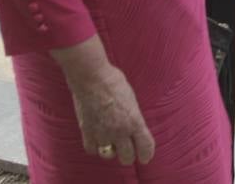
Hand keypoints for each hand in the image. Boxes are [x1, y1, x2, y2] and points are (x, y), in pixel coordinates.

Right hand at [52, 38, 154, 165]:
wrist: (92, 77)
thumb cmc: (114, 81)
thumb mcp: (132, 98)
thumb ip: (133, 115)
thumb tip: (133, 124)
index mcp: (135, 121)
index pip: (145, 146)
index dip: (147, 154)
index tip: (145, 157)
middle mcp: (120, 130)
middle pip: (127, 157)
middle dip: (129, 156)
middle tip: (128, 151)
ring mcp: (103, 133)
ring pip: (109, 155)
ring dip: (112, 151)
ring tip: (112, 143)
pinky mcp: (87, 131)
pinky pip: (92, 149)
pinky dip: (95, 147)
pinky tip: (98, 139)